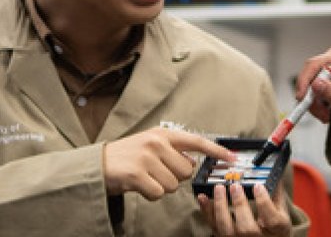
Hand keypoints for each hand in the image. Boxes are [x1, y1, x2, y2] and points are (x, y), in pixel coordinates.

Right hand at [103, 127, 233, 198]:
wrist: (97, 164)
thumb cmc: (127, 157)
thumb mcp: (151, 145)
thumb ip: (172, 150)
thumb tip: (192, 162)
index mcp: (163, 134)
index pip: (197, 141)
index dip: (217, 151)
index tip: (233, 158)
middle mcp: (157, 142)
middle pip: (186, 171)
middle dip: (174, 177)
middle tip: (156, 173)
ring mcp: (147, 157)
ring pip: (173, 185)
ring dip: (161, 187)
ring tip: (146, 178)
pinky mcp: (137, 174)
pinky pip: (159, 193)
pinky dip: (151, 195)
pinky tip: (139, 186)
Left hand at [197, 182, 290, 235]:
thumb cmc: (275, 226)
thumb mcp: (281, 211)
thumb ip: (276, 193)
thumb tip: (273, 171)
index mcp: (278, 230)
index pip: (272, 220)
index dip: (264, 203)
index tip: (258, 186)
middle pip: (247, 228)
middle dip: (239, 205)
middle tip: (235, 186)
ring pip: (227, 230)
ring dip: (221, 208)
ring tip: (219, 188)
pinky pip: (214, 227)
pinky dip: (207, 212)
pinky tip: (202, 198)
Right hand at [297, 46, 330, 124]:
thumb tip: (315, 84)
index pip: (315, 64)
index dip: (304, 81)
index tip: (301, 98)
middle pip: (310, 74)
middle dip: (311, 97)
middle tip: (319, 114)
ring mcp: (329, 66)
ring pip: (309, 84)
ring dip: (314, 102)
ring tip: (326, 115)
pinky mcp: (326, 76)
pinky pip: (312, 88)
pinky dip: (317, 101)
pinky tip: (326, 110)